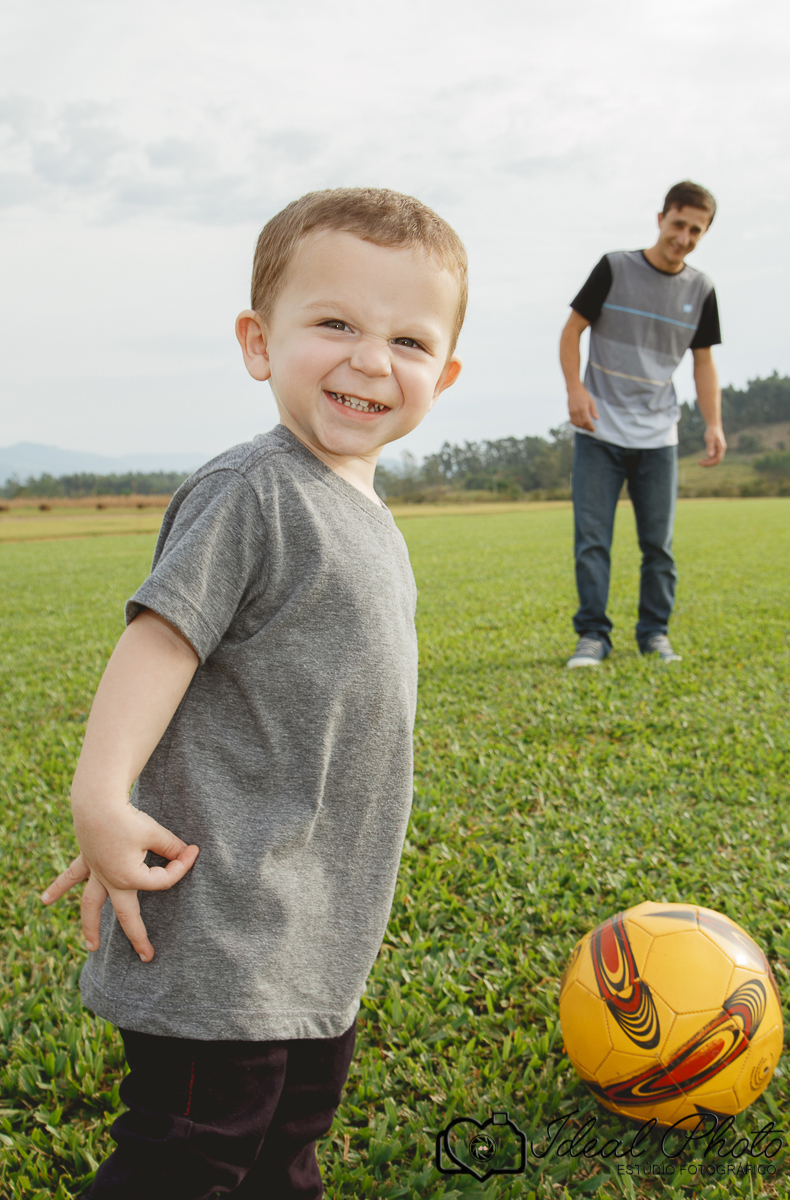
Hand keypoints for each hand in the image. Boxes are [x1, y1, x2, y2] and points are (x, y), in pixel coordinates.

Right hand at [42, 803, 198, 960]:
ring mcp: (96, 872)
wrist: (97, 802)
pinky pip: (72, 877)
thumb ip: (171, 846)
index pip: (163, 881)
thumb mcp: (155, 833)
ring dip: (90, 926)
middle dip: (138, 937)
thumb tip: (187, 851)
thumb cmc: (127, 818)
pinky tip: (45, 900)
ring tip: (91, 948)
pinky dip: (58, 888)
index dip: (181, 866)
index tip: (193, 852)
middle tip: (147, 957)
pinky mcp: (87, 859)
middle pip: (126, 915)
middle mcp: (111, 881)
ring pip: (91, 905)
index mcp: (130, 878)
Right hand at [568, 386, 598, 431]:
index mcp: (583, 408)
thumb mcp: (591, 401)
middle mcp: (576, 411)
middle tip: (591, 429)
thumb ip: (594, 411)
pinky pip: (573, 422)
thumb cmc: (584, 395)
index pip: (586, 421)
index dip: (590, 427)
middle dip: (587, 428)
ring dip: (582, 427)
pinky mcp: (569, 413)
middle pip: (581, 424)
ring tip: (587, 428)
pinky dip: (577, 425)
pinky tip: (581, 425)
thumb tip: (597, 419)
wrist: (574, 390)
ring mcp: (571, 412)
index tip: (594, 430)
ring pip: (576, 424)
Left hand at [699, 424, 726, 466]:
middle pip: (716, 461)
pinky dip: (707, 459)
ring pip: (714, 459)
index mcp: (721, 448)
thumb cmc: (712, 432)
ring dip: (707, 462)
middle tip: (699, 463)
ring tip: (699, 462)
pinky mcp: (715, 449)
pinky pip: (712, 457)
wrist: (713, 426)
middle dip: (708, 463)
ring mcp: (719, 450)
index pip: (717, 459)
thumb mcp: (710, 439)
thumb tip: (710, 456)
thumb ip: (710, 447)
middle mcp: (721, 450)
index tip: (703, 463)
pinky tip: (702, 459)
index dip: (710, 463)